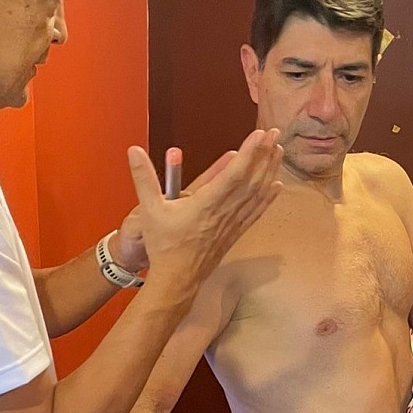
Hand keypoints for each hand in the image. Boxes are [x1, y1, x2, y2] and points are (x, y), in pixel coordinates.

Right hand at [125, 129, 282, 297]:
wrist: (177, 279)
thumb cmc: (164, 245)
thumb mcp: (149, 209)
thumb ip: (143, 178)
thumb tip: (133, 150)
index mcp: (206, 204)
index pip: (233, 174)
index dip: (249, 153)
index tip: (259, 135)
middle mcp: (224, 213)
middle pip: (251, 180)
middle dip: (264, 155)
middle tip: (275, 133)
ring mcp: (232, 224)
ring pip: (257, 194)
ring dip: (269, 171)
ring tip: (279, 150)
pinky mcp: (235, 233)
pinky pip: (256, 212)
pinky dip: (268, 198)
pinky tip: (276, 186)